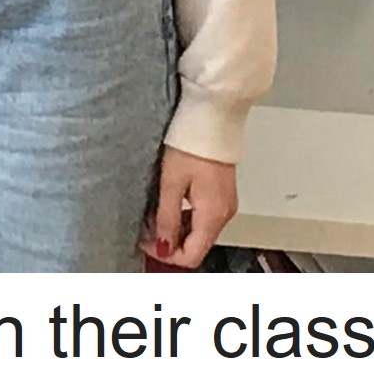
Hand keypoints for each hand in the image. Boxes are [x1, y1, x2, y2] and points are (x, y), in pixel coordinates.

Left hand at [141, 148, 235, 267]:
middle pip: (197, 246)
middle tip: (147, 228)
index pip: (192, 256)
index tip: (147, 243)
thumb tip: (163, 246)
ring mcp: (226, 204)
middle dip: (170, 243)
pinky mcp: (223, 194)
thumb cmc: (192, 143)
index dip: (167, 255)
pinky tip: (171, 204)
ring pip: (200, 233)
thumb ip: (167, 218)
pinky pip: (205, 218)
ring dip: (177, 230)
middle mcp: (224, 214)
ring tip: (156, 214)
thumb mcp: (171, 182)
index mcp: (212, 215)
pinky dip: (187, 218)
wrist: (214, 117)